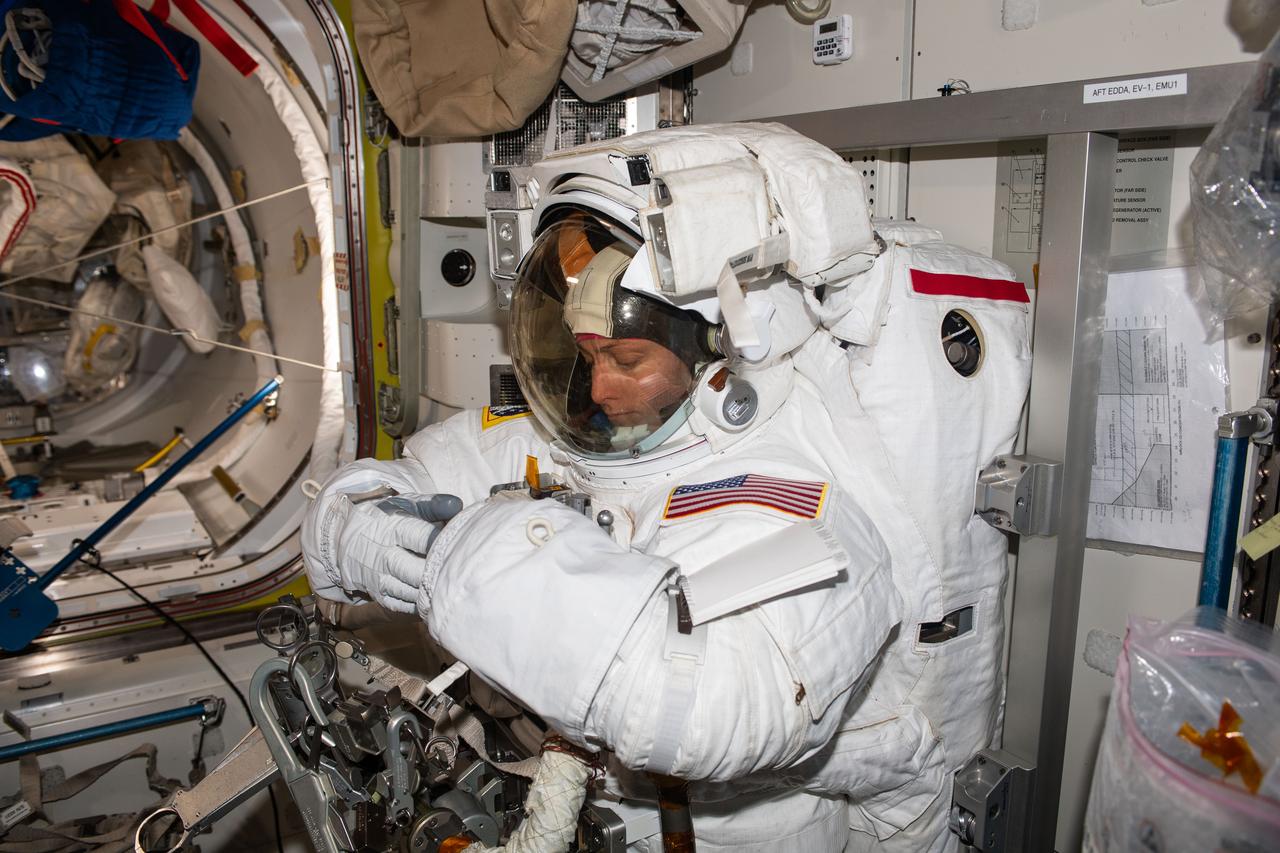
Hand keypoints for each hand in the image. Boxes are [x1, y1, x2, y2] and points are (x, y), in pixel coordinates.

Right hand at [320, 492, 461, 611]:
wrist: (348, 536)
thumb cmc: (389, 518)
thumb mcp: (408, 505)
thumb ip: (434, 505)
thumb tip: (458, 506)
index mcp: (394, 529)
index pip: (422, 538)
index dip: (443, 543)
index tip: (459, 544)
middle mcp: (385, 555)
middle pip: (416, 572)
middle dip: (438, 573)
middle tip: (456, 570)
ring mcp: (380, 578)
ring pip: (411, 592)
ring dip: (430, 591)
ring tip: (447, 584)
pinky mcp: (379, 595)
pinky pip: (403, 606)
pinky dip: (419, 604)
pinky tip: (432, 597)